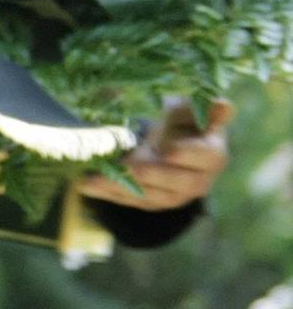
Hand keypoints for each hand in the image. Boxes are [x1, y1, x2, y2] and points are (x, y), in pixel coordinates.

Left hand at [79, 98, 233, 212]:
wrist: (170, 144)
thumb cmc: (182, 122)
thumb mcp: (190, 109)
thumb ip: (203, 108)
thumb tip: (224, 105)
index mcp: (212, 154)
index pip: (207, 156)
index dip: (189, 154)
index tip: (168, 150)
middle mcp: (198, 180)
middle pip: (178, 182)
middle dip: (150, 175)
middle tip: (127, 166)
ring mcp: (174, 196)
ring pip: (149, 196)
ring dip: (120, 187)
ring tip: (92, 179)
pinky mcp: (152, 203)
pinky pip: (130, 201)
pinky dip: (107, 193)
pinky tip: (85, 185)